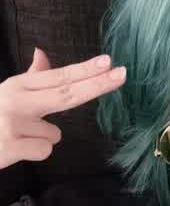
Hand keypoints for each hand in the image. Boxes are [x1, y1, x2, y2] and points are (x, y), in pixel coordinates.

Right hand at [0, 48, 126, 168]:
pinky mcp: (11, 146)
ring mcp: (14, 123)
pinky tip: (15, 149)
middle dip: (96, 84)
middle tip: (122, 74)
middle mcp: (16, 99)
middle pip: (66, 93)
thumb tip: (42, 52)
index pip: (58, 76)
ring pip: (55, 134)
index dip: (85, 70)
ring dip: (43, 138)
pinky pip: (44, 151)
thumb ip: (30, 78)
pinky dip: (34, 153)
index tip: (109, 62)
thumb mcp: (7, 93)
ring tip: (17, 136)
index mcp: (18, 86)